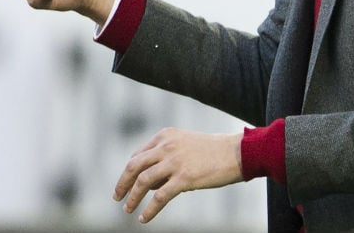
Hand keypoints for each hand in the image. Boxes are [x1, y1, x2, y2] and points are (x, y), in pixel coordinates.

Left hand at [114, 128, 243, 223]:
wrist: (237, 152)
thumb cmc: (213, 150)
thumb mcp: (184, 145)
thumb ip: (166, 157)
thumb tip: (150, 182)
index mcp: (164, 136)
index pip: (138, 155)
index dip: (129, 171)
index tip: (125, 183)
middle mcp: (165, 147)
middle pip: (134, 166)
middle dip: (122, 183)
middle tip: (116, 196)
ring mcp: (174, 162)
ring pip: (143, 182)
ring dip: (132, 198)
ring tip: (128, 209)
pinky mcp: (184, 178)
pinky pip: (160, 197)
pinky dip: (149, 209)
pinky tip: (144, 218)